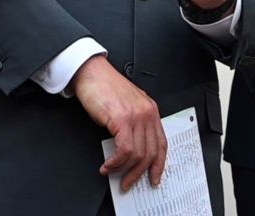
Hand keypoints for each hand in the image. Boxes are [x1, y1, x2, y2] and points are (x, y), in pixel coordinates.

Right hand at [71, 55, 166, 190]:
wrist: (92, 73)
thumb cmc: (106, 88)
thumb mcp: (127, 107)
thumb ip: (133, 126)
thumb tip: (131, 153)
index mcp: (151, 110)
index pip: (161, 143)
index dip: (159, 164)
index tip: (154, 177)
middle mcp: (147, 113)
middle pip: (151, 152)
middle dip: (139, 173)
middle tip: (128, 182)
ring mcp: (136, 116)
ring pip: (138, 153)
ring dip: (124, 169)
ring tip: (112, 173)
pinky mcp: (122, 119)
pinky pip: (125, 149)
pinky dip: (115, 162)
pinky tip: (107, 165)